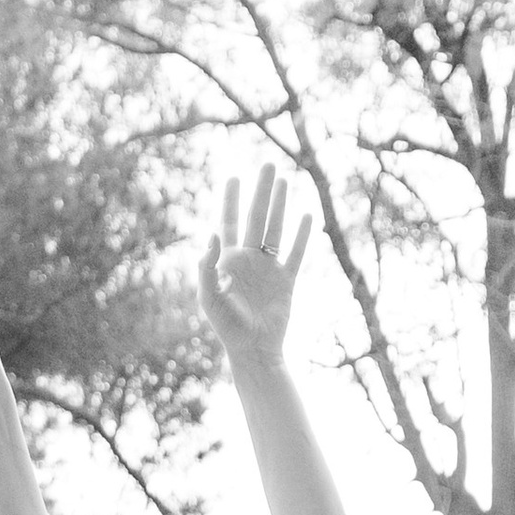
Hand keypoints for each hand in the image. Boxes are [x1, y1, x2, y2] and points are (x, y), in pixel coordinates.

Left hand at [198, 164, 314, 374]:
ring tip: (284, 180)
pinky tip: (306, 215)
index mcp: (228, 261)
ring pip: (276, 229)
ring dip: (281, 205)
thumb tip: (212, 235)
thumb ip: (207, 267)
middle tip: (268, 165)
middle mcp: (249, 260)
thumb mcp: (210, 297)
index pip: (229, 222)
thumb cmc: (227, 327)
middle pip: (256, 217)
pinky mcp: (287, 281)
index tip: (234, 177)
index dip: (231, 200)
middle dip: (261, 192)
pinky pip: (296, 253)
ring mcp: (269, 268)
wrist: (254, 349)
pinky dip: (302, 235)